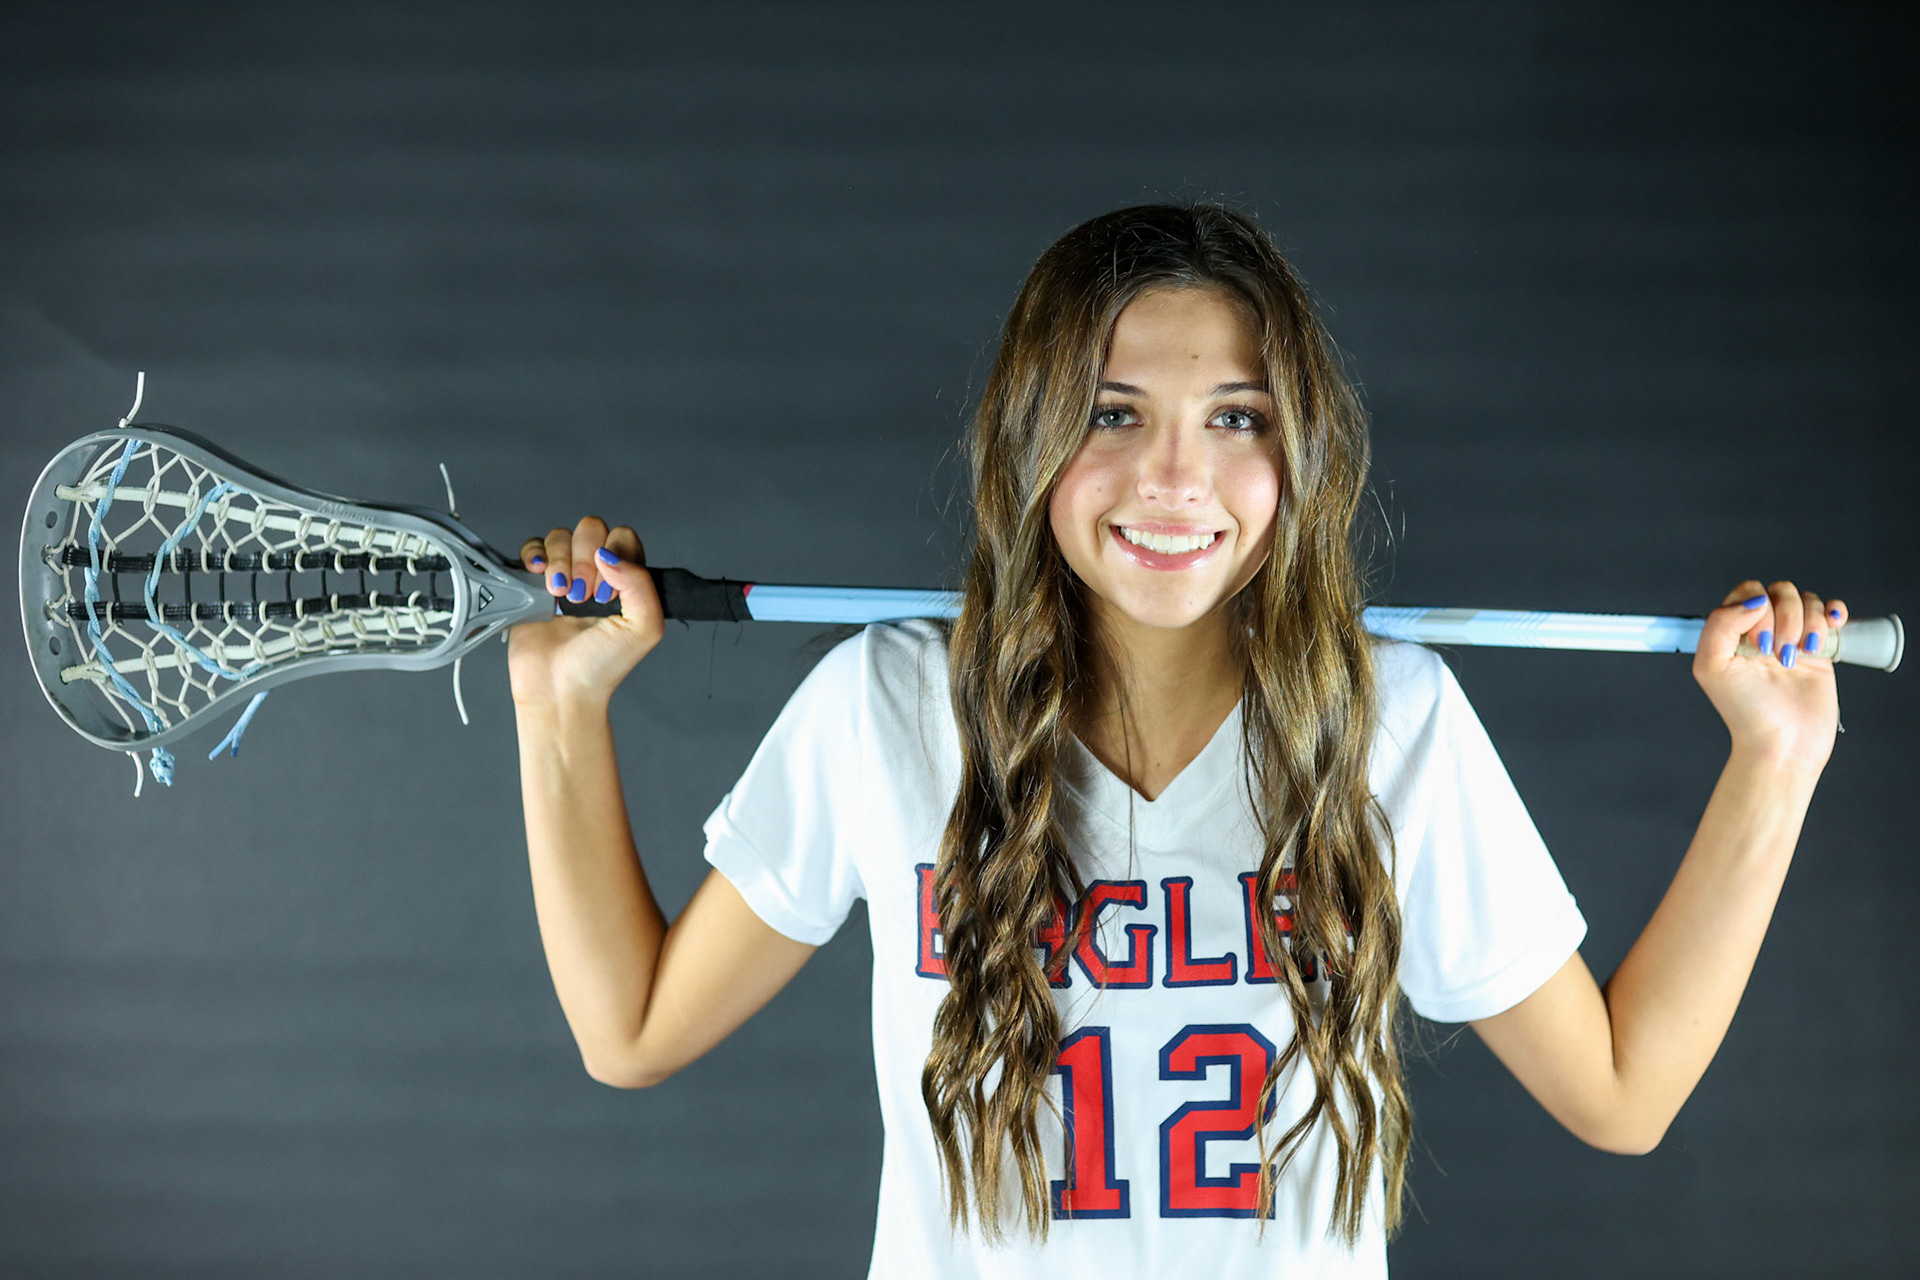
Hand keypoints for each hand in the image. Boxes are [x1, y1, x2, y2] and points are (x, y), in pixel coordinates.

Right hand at [507, 517, 664, 710]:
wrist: (560, 690)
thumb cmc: (602, 666)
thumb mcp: (643, 628)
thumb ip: (640, 585)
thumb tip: (608, 553)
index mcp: (626, 580)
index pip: (623, 538)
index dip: (614, 556)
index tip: (606, 592)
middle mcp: (595, 574)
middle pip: (590, 529)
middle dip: (583, 558)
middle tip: (581, 596)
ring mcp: (564, 576)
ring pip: (560, 536)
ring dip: (559, 561)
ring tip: (559, 595)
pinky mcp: (533, 584)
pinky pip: (531, 549)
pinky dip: (533, 555)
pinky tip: (538, 575)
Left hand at [1692, 579, 1842, 772]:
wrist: (1783, 743)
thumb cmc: (1744, 710)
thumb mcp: (1711, 666)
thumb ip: (1720, 624)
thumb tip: (1756, 600)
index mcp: (1733, 631)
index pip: (1747, 592)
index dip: (1755, 608)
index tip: (1756, 642)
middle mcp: (1762, 630)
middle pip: (1779, 592)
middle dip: (1784, 616)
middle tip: (1777, 654)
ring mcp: (1793, 637)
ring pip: (1806, 600)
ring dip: (1807, 622)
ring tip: (1799, 655)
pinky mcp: (1821, 649)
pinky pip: (1831, 612)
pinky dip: (1833, 612)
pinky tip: (1831, 626)